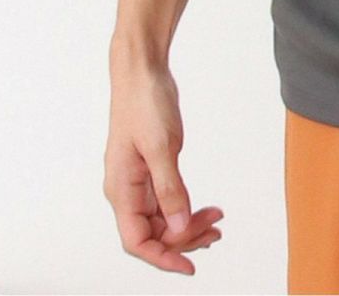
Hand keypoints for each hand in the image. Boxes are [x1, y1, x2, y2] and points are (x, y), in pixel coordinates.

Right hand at [103, 54, 224, 275]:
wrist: (142, 73)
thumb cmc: (144, 104)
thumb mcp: (160, 147)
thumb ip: (170, 188)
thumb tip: (179, 227)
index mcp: (121, 190)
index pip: (137, 241)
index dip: (163, 257)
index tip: (190, 265)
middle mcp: (126, 190)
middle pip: (153, 233)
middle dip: (183, 239)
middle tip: (215, 232)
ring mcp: (139, 180)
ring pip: (162, 218)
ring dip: (188, 224)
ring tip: (217, 222)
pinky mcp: (152, 168)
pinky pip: (167, 200)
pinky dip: (186, 207)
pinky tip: (206, 209)